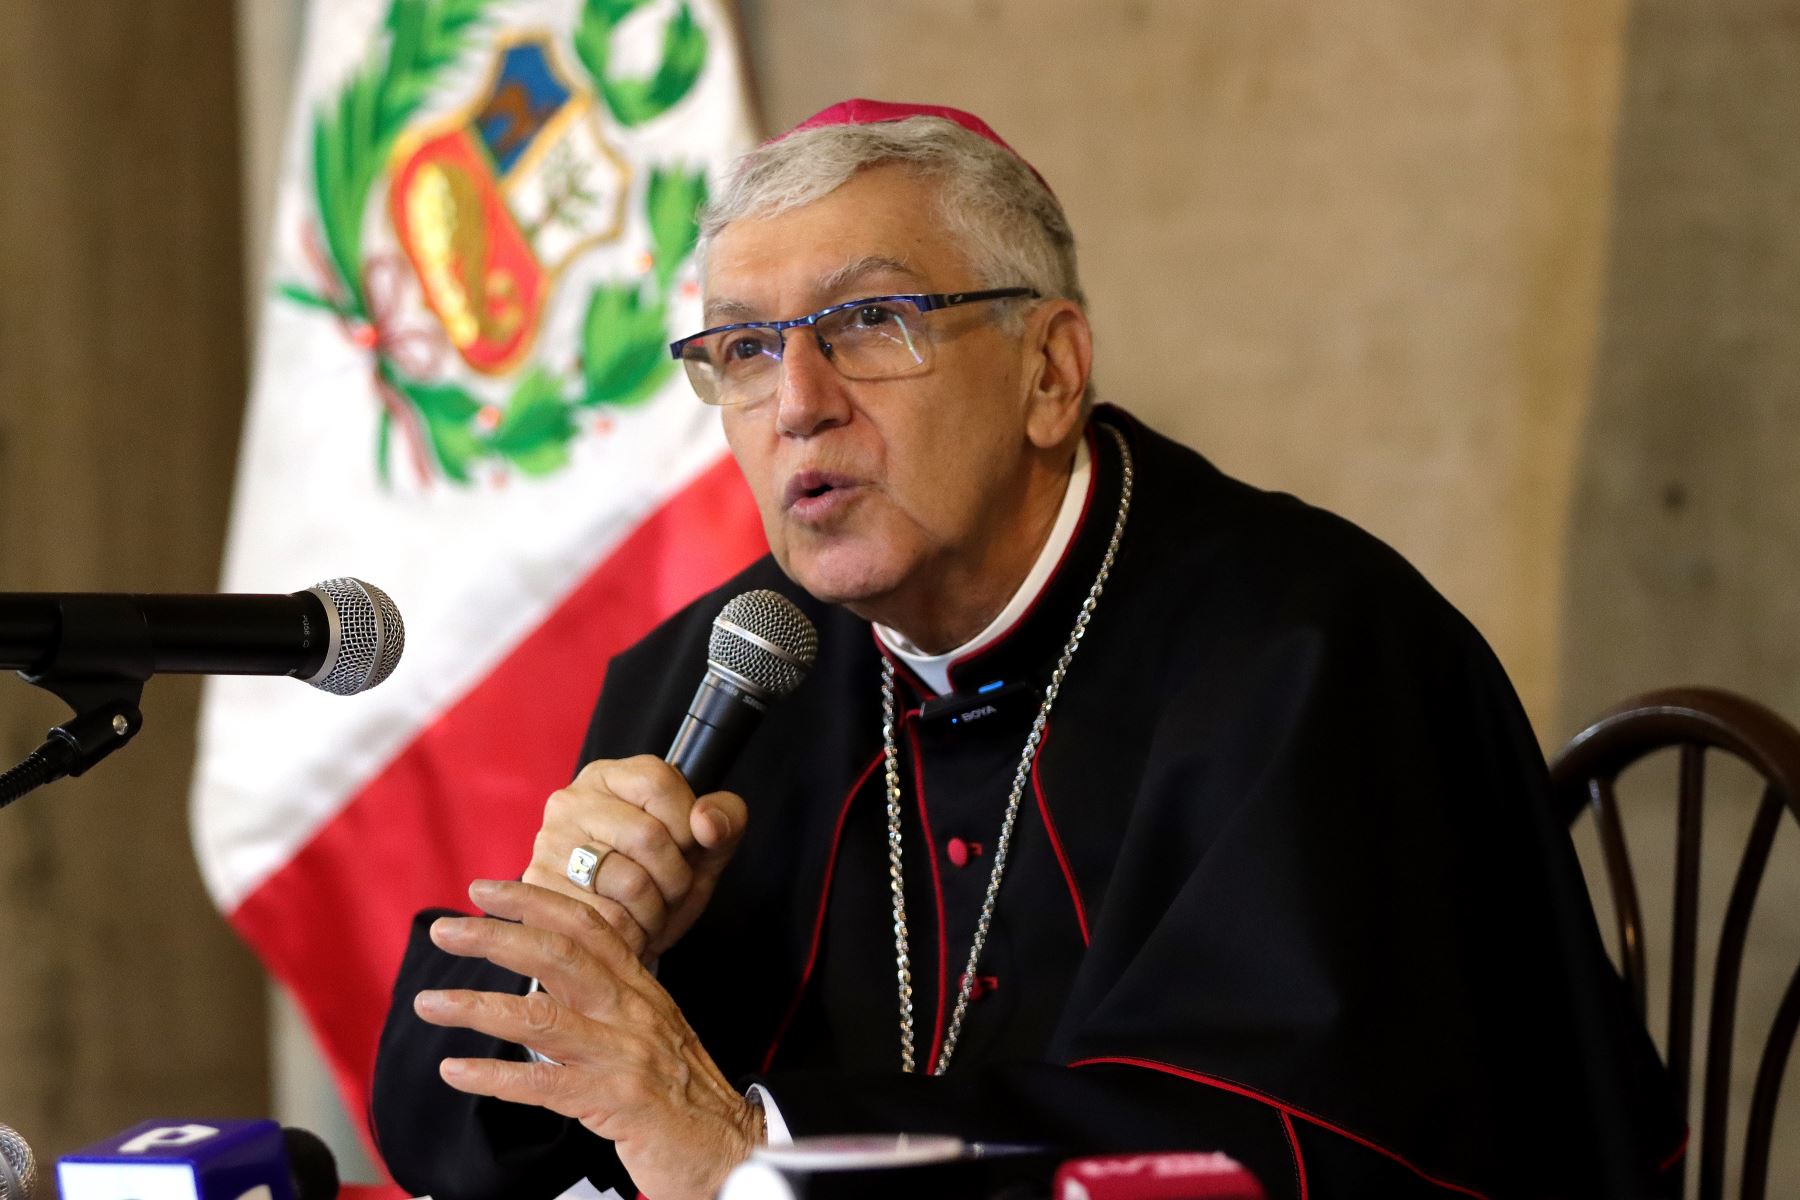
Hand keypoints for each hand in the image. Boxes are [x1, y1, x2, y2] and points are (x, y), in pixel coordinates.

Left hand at [417, 879, 764, 1199]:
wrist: (733, 1145)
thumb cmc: (685, 1094)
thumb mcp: (651, 1031)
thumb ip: (606, 1001)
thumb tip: (548, 978)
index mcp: (640, 989)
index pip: (586, 926)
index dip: (534, 901)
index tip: (485, 889)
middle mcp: (633, 1011)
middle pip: (559, 956)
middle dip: (496, 936)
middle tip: (445, 929)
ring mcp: (625, 1054)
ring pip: (543, 1017)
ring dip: (478, 1006)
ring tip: (431, 1002)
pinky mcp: (616, 1101)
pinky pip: (545, 1083)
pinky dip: (495, 1076)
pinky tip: (457, 1070)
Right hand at [523, 755, 747, 959]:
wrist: (622, 936)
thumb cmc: (662, 880)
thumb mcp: (705, 848)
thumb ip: (725, 821)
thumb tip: (707, 823)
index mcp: (613, 776)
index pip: (659, 783)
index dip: (686, 825)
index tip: (686, 848)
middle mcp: (572, 801)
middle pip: (647, 836)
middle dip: (676, 878)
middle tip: (671, 892)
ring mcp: (550, 844)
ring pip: (629, 883)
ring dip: (655, 912)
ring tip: (649, 912)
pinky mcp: (539, 889)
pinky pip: (604, 920)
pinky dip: (631, 934)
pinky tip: (627, 929)